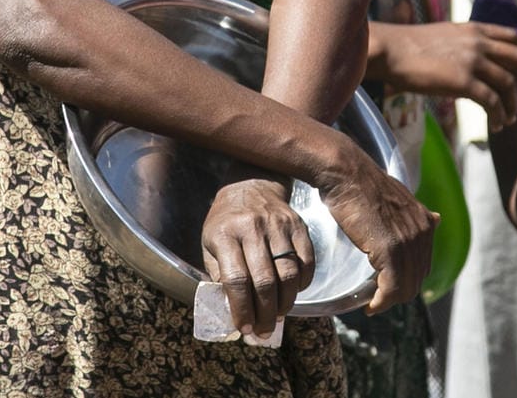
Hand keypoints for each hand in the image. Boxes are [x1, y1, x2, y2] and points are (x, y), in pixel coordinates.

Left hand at [201, 178, 314, 338]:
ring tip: (278, 316)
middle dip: (266, 313)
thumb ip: (218, 275)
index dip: (242, 308)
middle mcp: (252, 229)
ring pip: (288, 274)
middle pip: (265, 281)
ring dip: (286, 302)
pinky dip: (302, 284)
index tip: (245, 328)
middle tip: (264, 331)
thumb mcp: (210, 244)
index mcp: (225, 234)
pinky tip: (293, 293)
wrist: (250, 185)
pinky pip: (306, 261)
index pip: (236, 279)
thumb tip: (231, 310)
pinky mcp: (298, 225)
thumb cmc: (226, 222)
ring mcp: (278, 226)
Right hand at [311, 145, 435, 314]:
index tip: (390, 286)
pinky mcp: (389, 250)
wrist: (346, 172)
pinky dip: (382, 301)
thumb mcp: (398, 197)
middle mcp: (421, 232)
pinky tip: (371, 305)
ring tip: (374, 305)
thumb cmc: (361, 184)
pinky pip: (391, 287)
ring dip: (389, 301)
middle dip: (399, 293)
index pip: (422, 264)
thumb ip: (414, 215)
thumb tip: (437, 220)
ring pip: (405, 287)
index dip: (407, 279)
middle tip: (380, 299)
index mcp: (424, 222)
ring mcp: (407, 242)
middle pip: (416, 279)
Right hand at [374, 21, 516, 127]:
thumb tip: (475, 59)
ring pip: (509, 85)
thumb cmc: (409, 47)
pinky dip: (499, 115)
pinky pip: (493, 102)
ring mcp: (473, 61)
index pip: (515, 37)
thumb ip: (465, 43)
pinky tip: (496, 125)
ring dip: (513, 105)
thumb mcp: (444, 35)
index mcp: (475, 29)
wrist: (390, 50)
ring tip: (509, 120)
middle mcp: (479, 42)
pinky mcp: (463, 81)